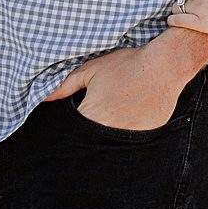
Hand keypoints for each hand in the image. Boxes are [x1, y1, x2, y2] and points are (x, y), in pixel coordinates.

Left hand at [42, 42, 189, 130]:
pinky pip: (130, 141)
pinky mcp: (146, 136)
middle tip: (93, 125)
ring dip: (106, 137)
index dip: (70, 131)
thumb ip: (65, 86)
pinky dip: (126, 133)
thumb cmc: (127, 64)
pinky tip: (130, 118)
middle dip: (86, 137)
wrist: (165, 64)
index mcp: (92, 116)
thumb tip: (42, 97)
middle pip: (90, 142)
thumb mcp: (92, 70)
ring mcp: (129, 136)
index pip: (72, 134)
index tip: (74, 125)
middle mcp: (109, 131)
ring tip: (112, 118)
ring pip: (109, 145)